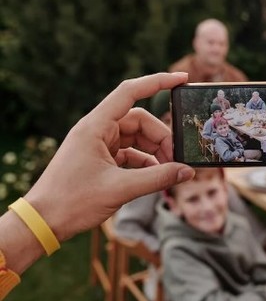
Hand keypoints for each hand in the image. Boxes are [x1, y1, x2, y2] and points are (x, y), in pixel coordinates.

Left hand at [25, 72, 194, 241]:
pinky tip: (156, 176)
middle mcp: (97, 130)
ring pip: (137, 137)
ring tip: (169, 170)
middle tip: (177, 159)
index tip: (182, 79)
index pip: (130, 92)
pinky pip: (130, 152)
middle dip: (161, 137)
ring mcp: (98, 144)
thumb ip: (157, 178)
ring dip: (155, 151)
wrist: (44, 221)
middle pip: (140, 121)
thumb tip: (187, 172)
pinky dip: (145, 162)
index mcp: (96, 126)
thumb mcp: (120, 189)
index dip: (158, 82)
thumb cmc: (72, 201)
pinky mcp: (100, 159)